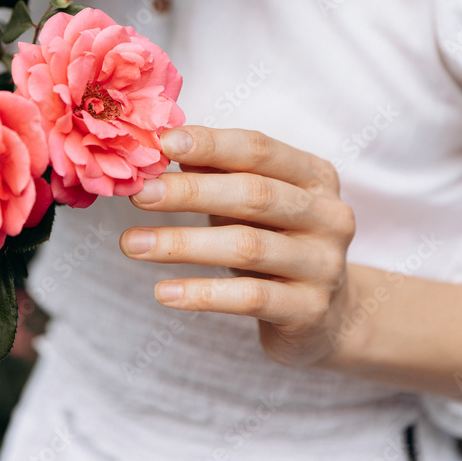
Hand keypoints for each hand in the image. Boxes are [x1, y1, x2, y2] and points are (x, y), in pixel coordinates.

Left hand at [120, 125, 355, 367]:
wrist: (327, 316)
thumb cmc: (277, 243)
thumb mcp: (255, 203)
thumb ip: (219, 173)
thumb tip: (166, 147)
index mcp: (315, 176)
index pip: (260, 150)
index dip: (211, 143)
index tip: (162, 143)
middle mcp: (329, 215)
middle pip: (254, 194)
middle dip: (190, 192)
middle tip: (139, 194)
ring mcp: (324, 264)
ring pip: (247, 246)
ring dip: (183, 243)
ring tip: (132, 244)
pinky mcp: (310, 310)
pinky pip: (249, 298)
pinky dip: (202, 293)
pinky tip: (164, 292)